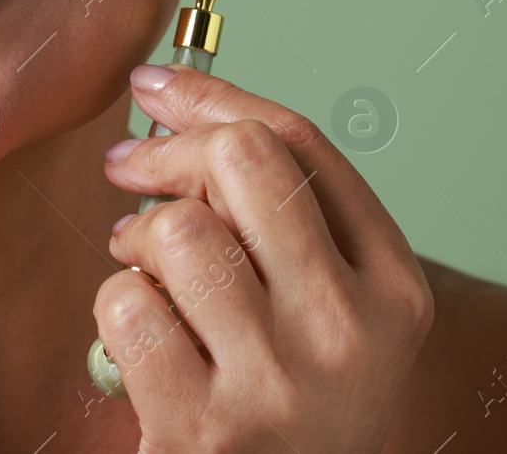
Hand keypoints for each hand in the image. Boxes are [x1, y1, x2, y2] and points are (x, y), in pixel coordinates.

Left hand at [95, 62, 434, 452]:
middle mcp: (346, 330)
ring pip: (175, 229)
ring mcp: (277, 382)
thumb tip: (165, 95)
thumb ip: (277, 203)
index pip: (296, 142)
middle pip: (239, 161)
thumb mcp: (327, 294)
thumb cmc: (296, 385)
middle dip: (168, 153)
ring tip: (144, 268)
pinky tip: (141, 329)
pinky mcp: (203, 429)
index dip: (209, 97)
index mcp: (391, 284)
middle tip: (133, 174)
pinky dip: (116, 303)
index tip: (154, 87)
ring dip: (137, 238)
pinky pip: (126, 306)